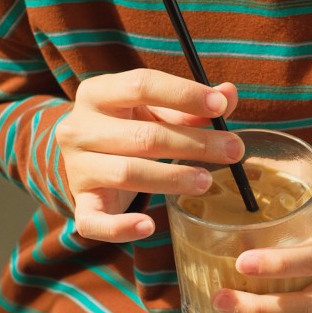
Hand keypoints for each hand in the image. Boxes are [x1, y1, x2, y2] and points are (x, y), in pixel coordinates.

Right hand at [56, 68, 242, 241]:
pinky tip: (148, 226)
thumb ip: (190, 105)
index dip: (183, 94)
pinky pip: (95, 221)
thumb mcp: (155, 110)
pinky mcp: (82, 203)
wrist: (84, 158)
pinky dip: (121, 227)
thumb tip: (229, 94)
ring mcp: (77, 167)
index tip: (220, 107)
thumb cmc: (129, 126)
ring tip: (206, 181)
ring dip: (172, 178)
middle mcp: (80, 128)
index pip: (141, 84)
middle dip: (194, 144)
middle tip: (233, 150)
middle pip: (143, 135)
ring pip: (127, 173)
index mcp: (98, 93)